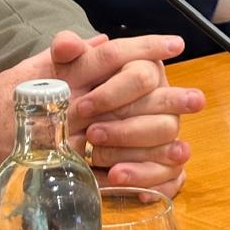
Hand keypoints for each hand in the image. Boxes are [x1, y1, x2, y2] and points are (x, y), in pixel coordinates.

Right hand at [0, 31, 188, 193]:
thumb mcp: (28, 68)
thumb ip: (67, 55)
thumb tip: (103, 40)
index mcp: (62, 74)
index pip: (112, 55)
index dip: (146, 49)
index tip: (176, 45)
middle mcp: (68, 104)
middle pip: (126, 96)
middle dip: (165, 96)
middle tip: (197, 98)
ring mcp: (65, 139)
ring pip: (119, 136)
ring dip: (156, 139)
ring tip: (185, 142)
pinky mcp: (58, 170)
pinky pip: (99, 174)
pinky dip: (130, 175)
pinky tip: (153, 177)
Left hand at [61, 35, 203, 198]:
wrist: (58, 131)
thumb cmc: (67, 95)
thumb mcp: (61, 69)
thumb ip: (65, 51)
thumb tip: (67, 43)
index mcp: (144, 71)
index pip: (144, 74)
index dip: (114, 92)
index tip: (84, 107)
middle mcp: (162, 101)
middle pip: (164, 111)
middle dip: (127, 128)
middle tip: (93, 135)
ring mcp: (165, 134)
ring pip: (169, 144)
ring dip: (136, 155)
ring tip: (101, 162)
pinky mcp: (163, 166)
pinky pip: (171, 177)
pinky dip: (149, 181)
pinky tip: (127, 186)